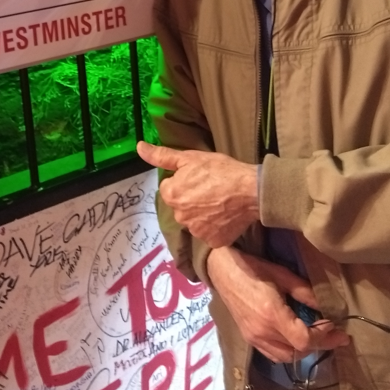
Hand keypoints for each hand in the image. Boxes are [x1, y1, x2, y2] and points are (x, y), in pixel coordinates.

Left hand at [137, 140, 257, 246]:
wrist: (251, 190)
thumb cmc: (220, 170)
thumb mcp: (190, 158)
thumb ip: (161, 156)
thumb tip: (139, 147)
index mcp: (171, 195)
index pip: (170, 188)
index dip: (184, 181)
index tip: (200, 178)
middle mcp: (179, 216)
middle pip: (181, 206)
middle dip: (191, 199)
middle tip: (211, 190)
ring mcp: (196, 231)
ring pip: (194, 221)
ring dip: (202, 214)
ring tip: (219, 202)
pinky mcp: (213, 242)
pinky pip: (209, 233)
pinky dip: (215, 227)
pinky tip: (225, 216)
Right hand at [206, 246, 350, 361]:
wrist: (221, 270)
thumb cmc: (252, 267)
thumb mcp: (282, 275)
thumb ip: (305, 292)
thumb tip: (327, 306)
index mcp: (272, 314)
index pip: (304, 340)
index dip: (324, 337)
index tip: (335, 327)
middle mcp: (262, 331)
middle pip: (298, 351)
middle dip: (319, 344)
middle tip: (333, 333)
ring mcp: (254, 337)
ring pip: (286, 357)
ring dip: (304, 350)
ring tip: (315, 336)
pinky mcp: (248, 338)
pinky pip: (273, 355)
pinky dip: (288, 351)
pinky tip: (294, 339)